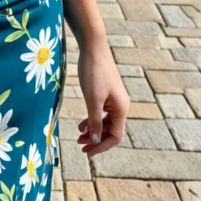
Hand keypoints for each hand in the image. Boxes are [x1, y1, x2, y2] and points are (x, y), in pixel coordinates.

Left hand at [77, 38, 129, 157]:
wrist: (93, 47)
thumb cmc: (93, 72)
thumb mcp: (92, 99)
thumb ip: (95, 121)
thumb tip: (95, 140)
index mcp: (121, 109)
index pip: (115, 136)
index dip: (101, 146)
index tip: (87, 153)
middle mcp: (121, 105)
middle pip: (111, 130)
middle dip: (96, 139)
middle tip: (80, 146)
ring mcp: (114, 98)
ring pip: (106, 121)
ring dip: (94, 130)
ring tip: (79, 135)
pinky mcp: (107, 92)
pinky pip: (102, 112)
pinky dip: (93, 119)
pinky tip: (82, 124)